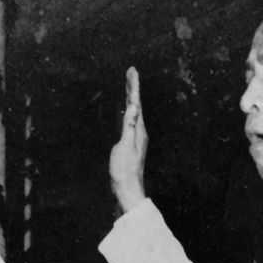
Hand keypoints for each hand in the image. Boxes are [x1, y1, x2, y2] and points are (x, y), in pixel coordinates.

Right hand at [109, 66, 147, 212]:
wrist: (127, 190)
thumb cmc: (124, 171)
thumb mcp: (125, 146)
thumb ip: (129, 127)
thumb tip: (134, 107)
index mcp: (138, 131)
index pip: (135, 104)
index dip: (133, 87)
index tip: (132, 71)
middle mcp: (139, 133)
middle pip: (136, 106)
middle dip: (133, 89)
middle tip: (131, 73)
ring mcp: (135, 139)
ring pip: (134, 113)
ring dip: (131, 99)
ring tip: (129, 88)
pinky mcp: (130, 146)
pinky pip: (129, 122)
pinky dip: (127, 112)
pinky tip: (126, 114)